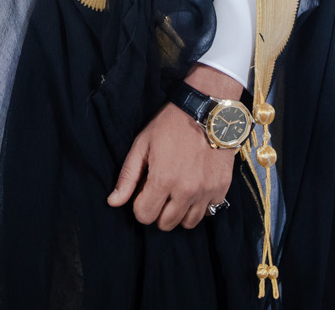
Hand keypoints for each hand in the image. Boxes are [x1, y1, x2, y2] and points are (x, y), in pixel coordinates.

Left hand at [106, 64, 240, 230]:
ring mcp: (206, 192)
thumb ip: (128, 176)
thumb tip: (113, 202)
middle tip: (160, 191)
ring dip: (179, 212)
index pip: (144, 216)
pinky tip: (195, 188)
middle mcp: (186, 191)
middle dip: (158, 211)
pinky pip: (208, 211)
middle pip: (165, 224)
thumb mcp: (142, 144)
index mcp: (163, 180)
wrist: (208, 110)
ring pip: (188, 223)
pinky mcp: (221, 189)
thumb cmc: (171, 124)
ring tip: (177, 192)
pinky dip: (200, 206)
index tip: (144, 190)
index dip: (140, 205)